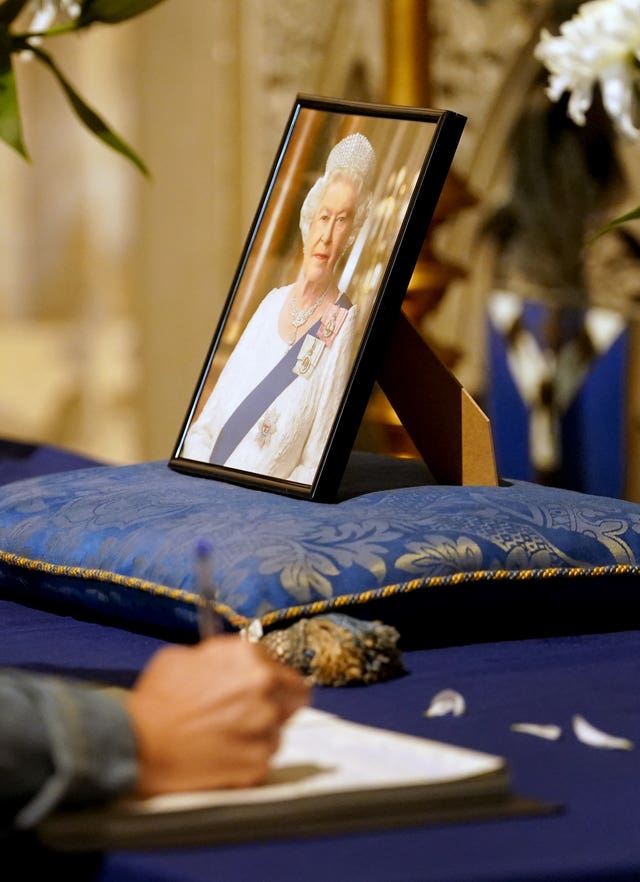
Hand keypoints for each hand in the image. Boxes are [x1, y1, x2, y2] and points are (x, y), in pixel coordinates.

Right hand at [127, 635, 309, 795]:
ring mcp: (264, 728)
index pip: (281, 668)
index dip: (268, 680)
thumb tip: (231, 664)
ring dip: (259, 734)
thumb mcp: (181, 658)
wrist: (137, 745)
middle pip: (294, 697)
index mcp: (248, 657)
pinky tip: (221, 756)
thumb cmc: (155, 701)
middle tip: (251, 714)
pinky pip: (263, 760)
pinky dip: (246, 760)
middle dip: (277, 704)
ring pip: (278, 731)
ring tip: (225, 738)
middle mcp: (264, 688)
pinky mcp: (257, 764)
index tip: (256, 690)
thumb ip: (217, 657)